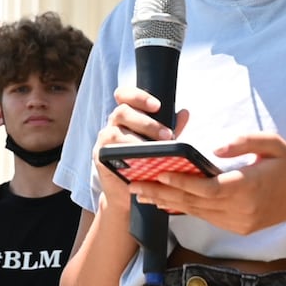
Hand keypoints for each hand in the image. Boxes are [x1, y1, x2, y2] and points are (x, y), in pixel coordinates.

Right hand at [90, 86, 188, 203]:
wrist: (127, 190)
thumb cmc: (144, 161)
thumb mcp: (158, 142)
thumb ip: (169, 127)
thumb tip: (184, 113)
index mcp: (127, 115)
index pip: (124, 95)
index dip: (138, 96)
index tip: (157, 105)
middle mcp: (113, 123)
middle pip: (122, 111)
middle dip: (146, 122)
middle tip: (167, 135)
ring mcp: (105, 139)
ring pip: (116, 132)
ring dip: (138, 140)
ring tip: (158, 150)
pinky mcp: (100, 155)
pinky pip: (110, 151)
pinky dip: (126, 154)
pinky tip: (140, 160)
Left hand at [128, 133, 285, 234]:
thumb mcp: (273, 144)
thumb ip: (245, 141)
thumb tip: (216, 147)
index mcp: (247, 187)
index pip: (206, 187)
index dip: (179, 181)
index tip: (156, 171)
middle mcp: (240, 209)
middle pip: (194, 202)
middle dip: (162, 192)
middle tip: (134, 185)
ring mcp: (238, 222)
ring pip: (196, 212)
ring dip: (168, 202)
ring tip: (141, 193)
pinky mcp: (237, 228)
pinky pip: (205, 217)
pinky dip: (183, 208)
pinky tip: (164, 201)